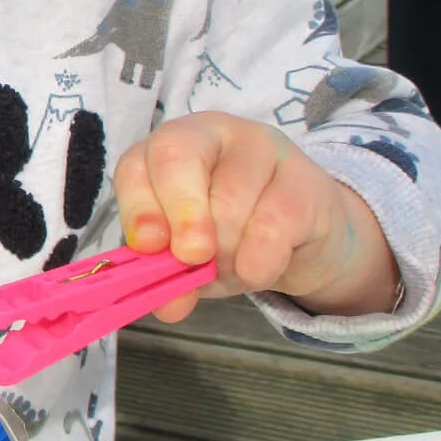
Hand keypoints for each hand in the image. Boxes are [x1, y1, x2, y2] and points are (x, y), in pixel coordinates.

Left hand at [114, 112, 400, 321]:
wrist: (303, 244)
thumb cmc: (231, 240)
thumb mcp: (190, 261)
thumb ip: (170, 277)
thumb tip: (167, 306)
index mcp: (167, 151)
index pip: (137, 163)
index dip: (137, 207)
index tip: (148, 247)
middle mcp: (210, 134)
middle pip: (177, 159)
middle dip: (182, 216)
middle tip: (193, 258)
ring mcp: (260, 148)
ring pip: (228, 198)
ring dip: (225, 252)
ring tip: (232, 267)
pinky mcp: (304, 177)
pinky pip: (275, 221)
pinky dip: (260, 259)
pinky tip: (258, 270)